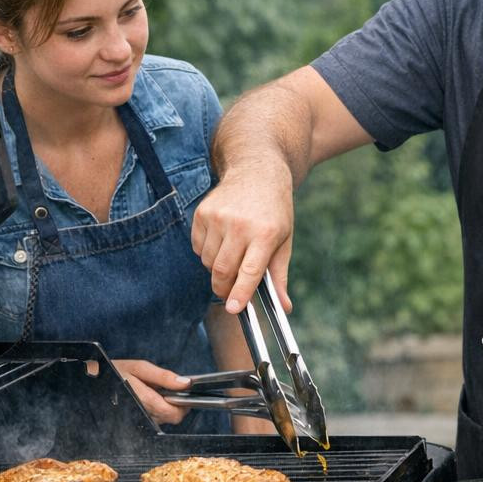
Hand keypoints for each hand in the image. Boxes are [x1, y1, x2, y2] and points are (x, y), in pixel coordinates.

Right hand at [113, 358, 191, 425]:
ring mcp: (138, 421)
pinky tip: (149, 397)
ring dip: (166, 406)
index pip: (173, 414)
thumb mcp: (139, 368)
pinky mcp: (136, 422)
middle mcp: (141, 416)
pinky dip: (158, 409)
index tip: (183, 391)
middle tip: (169, 388)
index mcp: (143, 401)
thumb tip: (186, 383)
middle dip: (176, 404)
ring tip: (155, 391)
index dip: (183, 404)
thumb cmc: (115, 372)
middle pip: (171, 418)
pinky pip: (154, 419)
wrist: (93, 381)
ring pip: (164, 419)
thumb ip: (163, 377)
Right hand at [191, 166, 295, 314]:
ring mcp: (218, 217)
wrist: (257, 172)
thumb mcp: (284, 240)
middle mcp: (240, 225)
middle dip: (224, 288)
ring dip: (217, 268)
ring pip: (208, 261)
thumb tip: (284, 308)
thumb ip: (279, 275)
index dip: (240, 293)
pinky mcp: (202, 213)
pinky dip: (207, 252)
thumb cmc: (274, 211)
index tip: (234, 309)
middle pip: (223, 270)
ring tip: (232, 255)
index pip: (249, 271)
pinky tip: (221, 239)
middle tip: (228, 294)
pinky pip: (198, 247)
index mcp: (265, 233)